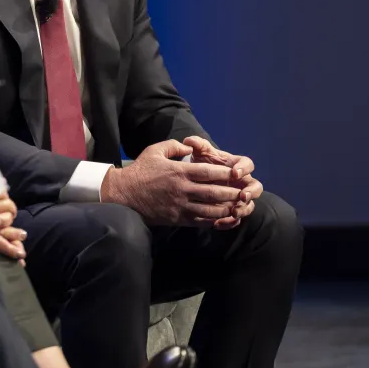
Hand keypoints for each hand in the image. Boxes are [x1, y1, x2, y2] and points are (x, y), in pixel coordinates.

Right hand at [100, 139, 244, 226]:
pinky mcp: (177, 218)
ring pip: (210, 209)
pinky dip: (214, 221)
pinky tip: (223, 220)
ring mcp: (180, 205)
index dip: (225, 173)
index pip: (208, 172)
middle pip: (213, 192)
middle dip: (231, 193)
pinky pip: (199, 221)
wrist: (124, 193)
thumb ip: (174, 147)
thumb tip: (189, 147)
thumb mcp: (155, 151)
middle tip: (244, 193)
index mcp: (179, 172)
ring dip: (226, 209)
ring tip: (238, 207)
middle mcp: (182, 189)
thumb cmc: (140, 171)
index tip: (237, 173)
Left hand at [183, 137, 263, 228]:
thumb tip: (189, 141)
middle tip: (242, 196)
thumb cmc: (201, 163)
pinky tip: (219, 223)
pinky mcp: (231, 210)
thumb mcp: (199, 153)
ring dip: (244, 209)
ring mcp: (238, 198)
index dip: (244, 168)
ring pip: (249, 205)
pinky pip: (236, 219)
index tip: (235, 172)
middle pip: (256, 187)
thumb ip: (197, 145)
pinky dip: (230, 222)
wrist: (195, 179)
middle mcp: (242, 182)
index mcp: (237, 166)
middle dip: (251, 192)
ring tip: (234, 212)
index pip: (248, 165)